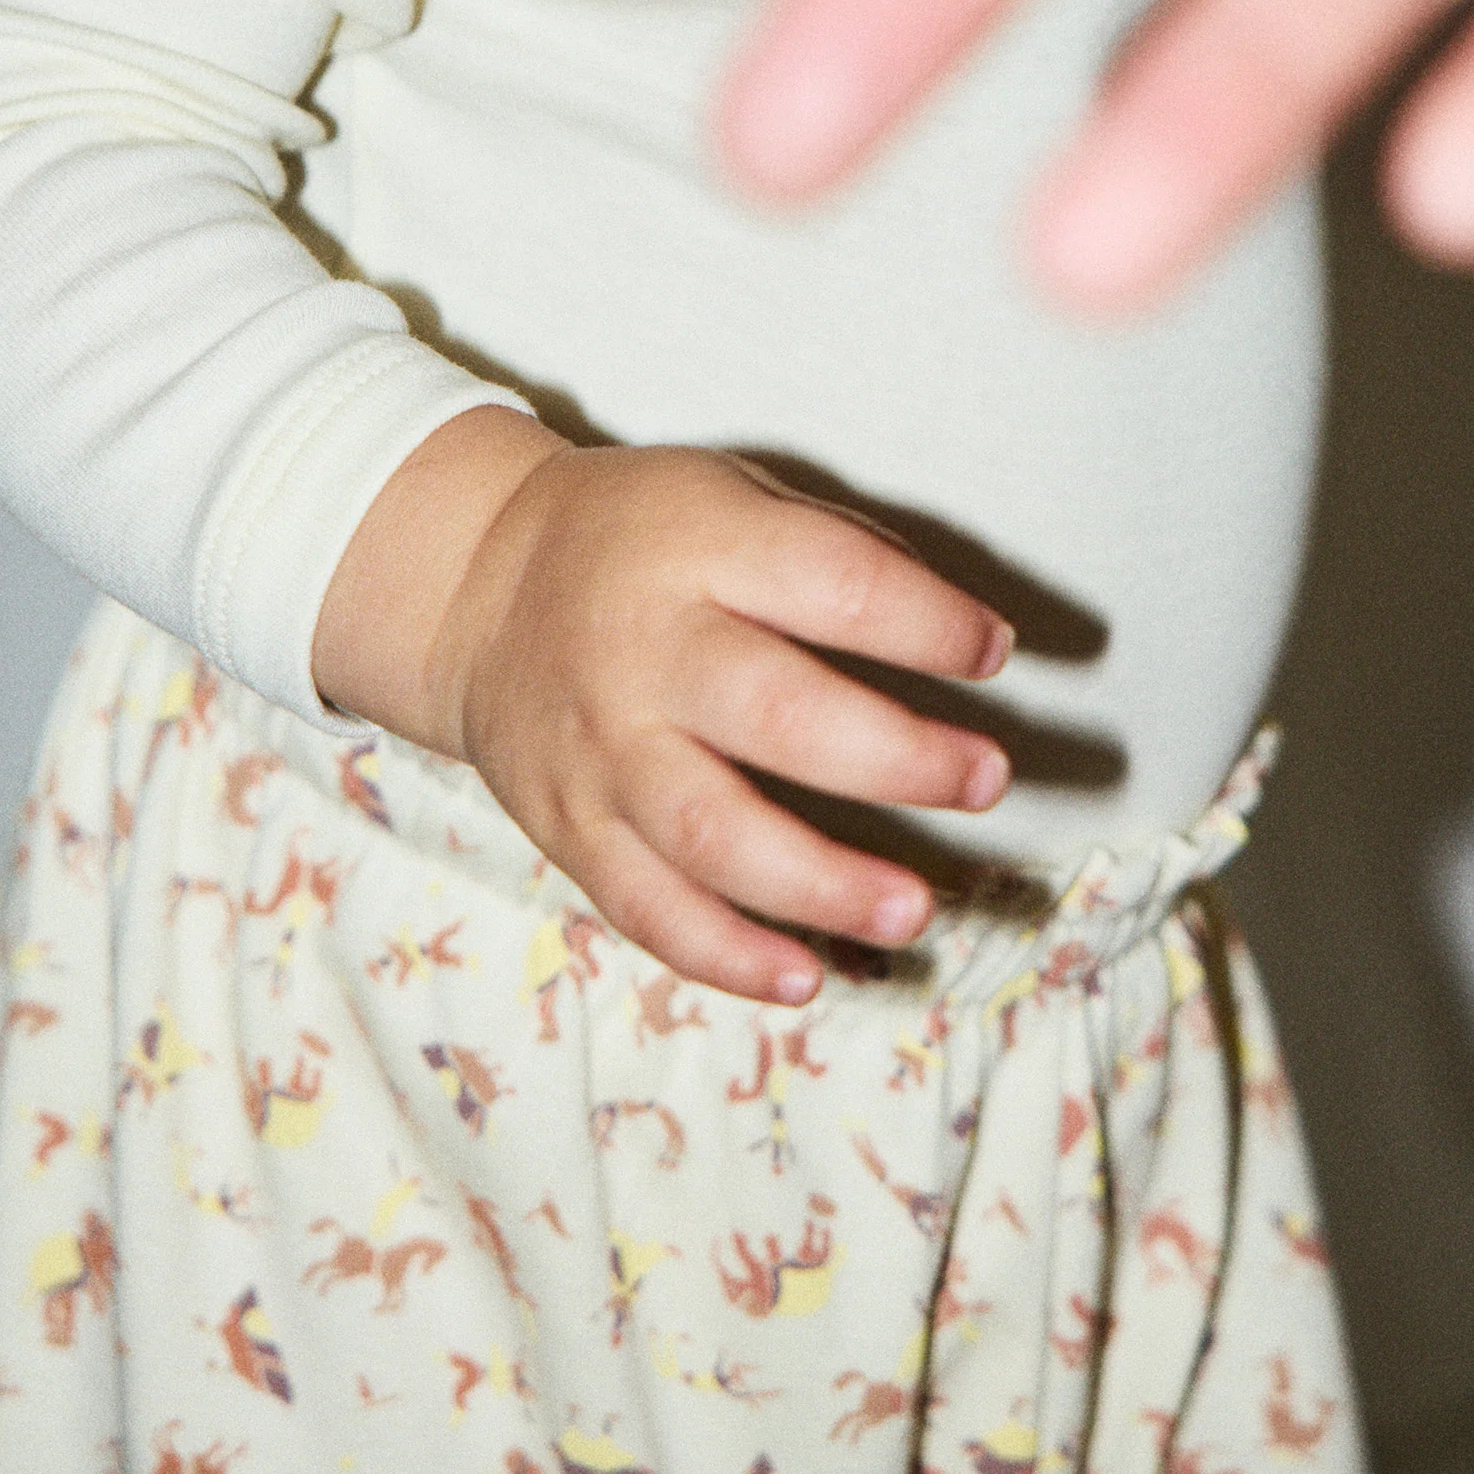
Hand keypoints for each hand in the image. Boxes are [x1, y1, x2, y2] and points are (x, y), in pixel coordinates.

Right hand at [315, 412, 1013, 1002]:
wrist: (480, 585)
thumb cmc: (646, 539)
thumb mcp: (732, 497)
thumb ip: (838, 556)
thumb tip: (966, 635)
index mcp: (697, 547)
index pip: (831, 582)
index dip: (926, 621)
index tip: (993, 652)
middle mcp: (644, 650)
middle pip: (775, 714)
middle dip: (894, 758)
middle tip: (986, 779)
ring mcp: (600, 749)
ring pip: (710, 833)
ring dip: (819, 884)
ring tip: (912, 908)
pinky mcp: (568, 829)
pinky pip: (647, 907)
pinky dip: (725, 955)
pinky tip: (803, 977)